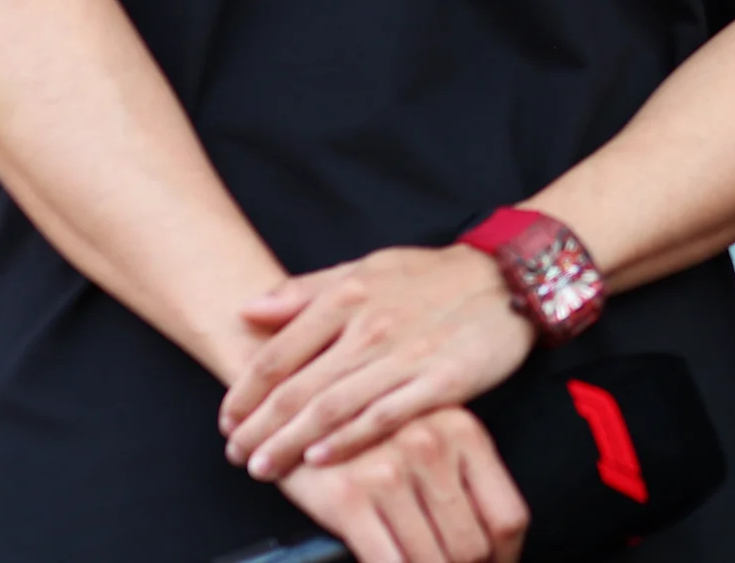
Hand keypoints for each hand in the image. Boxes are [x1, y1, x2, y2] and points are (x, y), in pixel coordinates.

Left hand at [222, 245, 537, 479]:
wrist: (508, 279)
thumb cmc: (432, 277)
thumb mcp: (367, 267)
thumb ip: (307, 290)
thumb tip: (249, 308)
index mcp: (348, 296)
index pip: (280, 351)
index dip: (245, 389)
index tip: (226, 418)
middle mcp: (371, 326)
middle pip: (299, 388)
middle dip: (259, 427)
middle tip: (236, 454)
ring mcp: (406, 355)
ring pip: (333, 407)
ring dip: (291, 442)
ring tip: (264, 466)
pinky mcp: (441, 381)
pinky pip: (384, 416)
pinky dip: (348, 440)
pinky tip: (321, 459)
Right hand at [274, 405, 527, 562]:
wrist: (293, 402)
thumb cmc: (366, 428)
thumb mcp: (430, 432)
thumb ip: (462, 476)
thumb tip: (492, 543)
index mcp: (464, 432)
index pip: (508, 516)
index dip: (506, 557)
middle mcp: (431, 448)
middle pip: (471, 546)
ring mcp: (388, 472)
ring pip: (432, 560)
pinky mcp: (346, 496)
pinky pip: (387, 562)